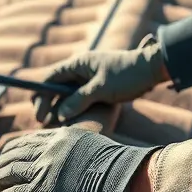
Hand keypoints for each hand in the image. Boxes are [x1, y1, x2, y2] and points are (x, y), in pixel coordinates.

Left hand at [0, 127, 157, 191]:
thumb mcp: (96, 147)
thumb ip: (79, 149)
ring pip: (8, 172)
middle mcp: (50, 148)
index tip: (6, 155)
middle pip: (14, 153)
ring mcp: (45, 169)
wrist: (128, 179)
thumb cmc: (121, 169)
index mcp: (62, 135)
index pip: (30, 139)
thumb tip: (78, 160)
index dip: (14, 149)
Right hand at [33, 39, 167, 123]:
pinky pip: (80, 99)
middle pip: (57, 87)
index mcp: (78, 63)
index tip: (39, 114)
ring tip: (55, 127)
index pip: (51, 78)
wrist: (152, 69)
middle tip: (43, 123)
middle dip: (49, 105)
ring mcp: (89, 79)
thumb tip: (60, 114)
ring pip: (68, 95)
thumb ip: (79, 100)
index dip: (42, 96)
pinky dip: (73, 109)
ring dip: (61, 109)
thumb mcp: (101, 89)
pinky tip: (71, 122)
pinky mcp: (98, 87)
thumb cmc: (127, 75)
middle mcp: (81, 70)